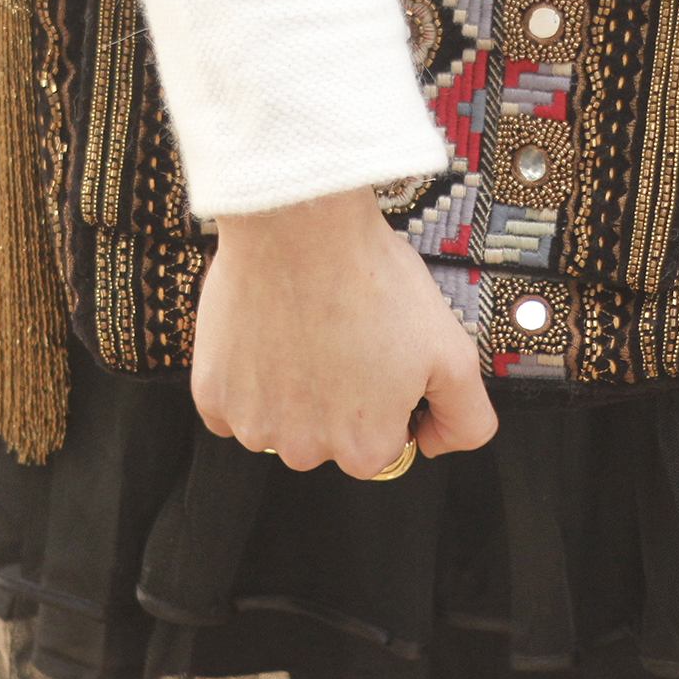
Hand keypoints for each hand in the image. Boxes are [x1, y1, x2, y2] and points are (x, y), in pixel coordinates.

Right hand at [192, 187, 497, 476]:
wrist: (302, 228)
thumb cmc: (372, 282)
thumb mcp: (453, 352)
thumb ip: (465, 418)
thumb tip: (436, 443)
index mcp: (364, 448)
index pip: (381, 445)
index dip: (387, 400)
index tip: (380, 359)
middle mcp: (305, 451)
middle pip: (326, 438)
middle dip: (338, 399)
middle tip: (344, 339)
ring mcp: (254, 425)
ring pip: (278, 423)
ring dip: (290, 390)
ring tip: (306, 332)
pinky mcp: (212, 395)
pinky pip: (231, 404)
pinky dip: (246, 378)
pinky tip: (268, 335)